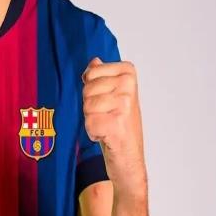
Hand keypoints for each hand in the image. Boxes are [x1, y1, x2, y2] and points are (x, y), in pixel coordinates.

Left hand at [82, 57, 146, 197]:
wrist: (128, 155)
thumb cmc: (119, 124)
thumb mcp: (111, 95)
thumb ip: (101, 77)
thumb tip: (94, 61)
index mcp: (128, 73)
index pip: (90, 74)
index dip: (91, 92)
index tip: (107, 102)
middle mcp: (128, 86)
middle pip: (86, 90)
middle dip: (90, 107)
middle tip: (106, 116)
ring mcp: (124, 104)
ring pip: (86, 106)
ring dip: (91, 120)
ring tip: (107, 125)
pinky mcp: (117, 123)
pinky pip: (89, 123)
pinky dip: (93, 133)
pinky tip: (106, 135)